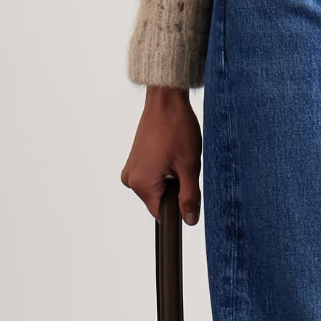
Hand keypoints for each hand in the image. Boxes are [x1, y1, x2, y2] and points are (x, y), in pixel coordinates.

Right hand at [121, 87, 201, 223]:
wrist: (165, 100)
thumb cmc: (176, 128)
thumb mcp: (189, 166)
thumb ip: (190, 197)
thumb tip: (190, 220)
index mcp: (141, 184)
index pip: (161, 214)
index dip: (178, 208)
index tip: (188, 193)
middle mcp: (130, 180)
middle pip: (159, 200)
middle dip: (175, 190)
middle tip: (183, 166)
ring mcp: (130, 169)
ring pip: (157, 188)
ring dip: (170, 179)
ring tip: (176, 156)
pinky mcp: (134, 161)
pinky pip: (152, 176)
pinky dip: (164, 170)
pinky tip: (170, 153)